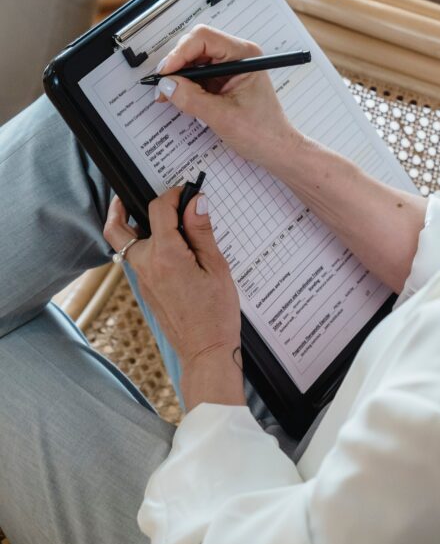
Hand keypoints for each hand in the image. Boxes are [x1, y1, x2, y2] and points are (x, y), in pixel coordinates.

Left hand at [104, 191, 244, 410]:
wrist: (205, 352)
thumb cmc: (216, 314)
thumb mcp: (217, 267)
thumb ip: (201, 232)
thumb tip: (195, 202)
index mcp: (166, 256)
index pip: (159, 210)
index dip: (172, 194)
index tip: (187, 192)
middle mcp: (146, 266)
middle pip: (118, 228)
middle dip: (121, 206)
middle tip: (128, 195)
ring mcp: (142, 279)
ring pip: (123, 245)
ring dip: (130, 226)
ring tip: (152, 215)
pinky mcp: (145, 289)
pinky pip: (136, 259)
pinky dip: (143, 243)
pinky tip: (167, 242)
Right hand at [155, 26, 300, 171]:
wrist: (275, 148)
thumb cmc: (262, 132)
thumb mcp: (222, 116)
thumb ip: (192, 99)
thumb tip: (167, 85)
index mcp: (244, 56)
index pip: (204, 38)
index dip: (181, 52)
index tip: (166, 72)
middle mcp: (237, 56)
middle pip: (196, 45)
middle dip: (177, 64)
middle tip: (163, 86)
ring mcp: (229, 67)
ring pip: (194, 59)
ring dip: (179, 75)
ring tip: (167, 94)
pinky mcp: (223, 79)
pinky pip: (197, 74)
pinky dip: (185, 84)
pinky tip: (178, 97)